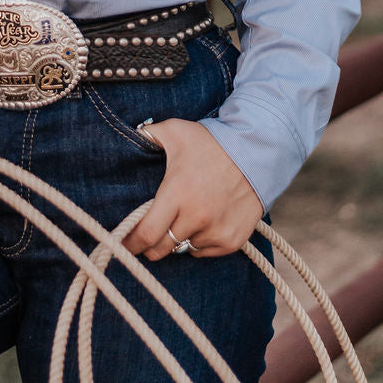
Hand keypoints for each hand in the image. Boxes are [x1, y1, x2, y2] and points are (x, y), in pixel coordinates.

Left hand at [122, 119, 262, 259]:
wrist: (258, 151)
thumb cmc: (212, 141)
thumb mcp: (176, 131)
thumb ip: (148, 134)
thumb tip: (128, 135)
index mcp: (177, 193)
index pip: (146, 233)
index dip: (131, 243)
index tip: (123, 244)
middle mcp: (196, 217)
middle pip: (161, 249)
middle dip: (150, 246)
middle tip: (148, 236)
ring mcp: (216, 231)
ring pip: (183, 248)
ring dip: (178, 238)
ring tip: (182, 217)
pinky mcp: (232, 240)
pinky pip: (204, 251)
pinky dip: (199, 242)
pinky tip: (202, 222)